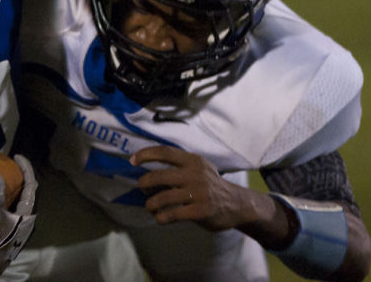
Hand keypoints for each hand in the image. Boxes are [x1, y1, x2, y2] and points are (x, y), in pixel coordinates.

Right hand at [0, 155, 36, 281]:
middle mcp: (26, 220)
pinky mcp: (8, 231)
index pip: (32, 185)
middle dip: (20, 177)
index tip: (17, 156)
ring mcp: (18, 227)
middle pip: (28, 192)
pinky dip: (4, 197)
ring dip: (12, 187)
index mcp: (28, 214)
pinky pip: (9, 208)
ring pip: (18, 200)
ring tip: (0, 176)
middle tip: (8, 165)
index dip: (26, 168)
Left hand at [131, 145, 257, 231]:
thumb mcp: (199, 168)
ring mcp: (199, 193)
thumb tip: (149, 172)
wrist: (237, 204)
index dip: (146, 154)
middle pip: (161, 175)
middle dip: (145, 182)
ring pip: (164, 197)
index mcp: (193, 160)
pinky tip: (159, 218)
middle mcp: (195, 174)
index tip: (133, 160)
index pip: (165, 152)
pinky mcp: (201, 211)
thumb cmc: (211, 185)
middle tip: (140, 187)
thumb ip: (179, 167)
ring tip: (149, 206)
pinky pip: (174, 214)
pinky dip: (162, 217)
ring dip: (151, 203)